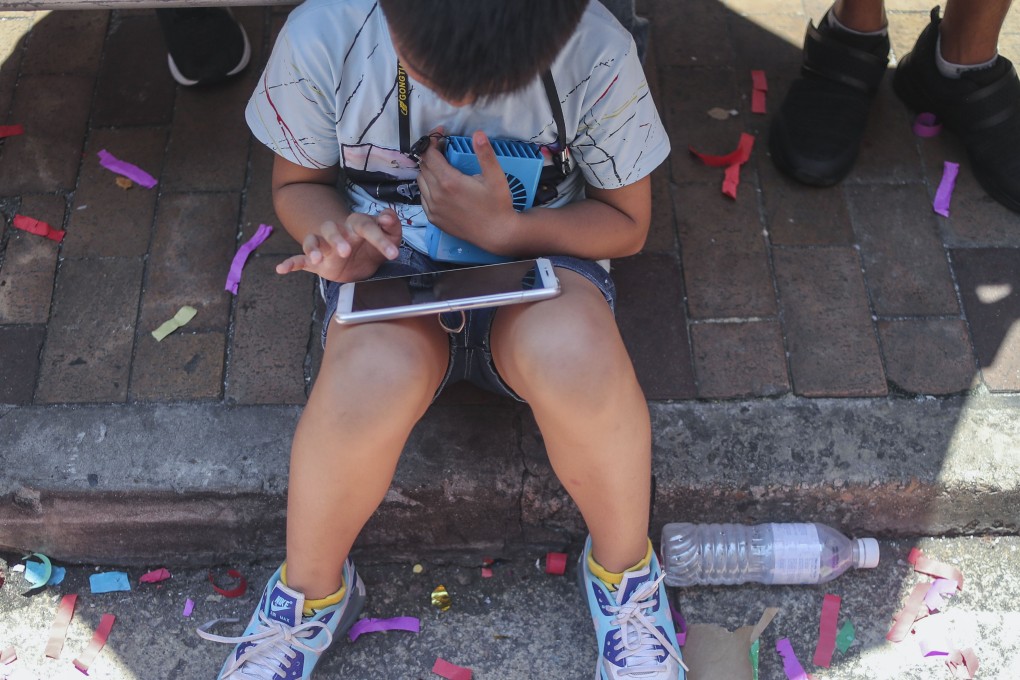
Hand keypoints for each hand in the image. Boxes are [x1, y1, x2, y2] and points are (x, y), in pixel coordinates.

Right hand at [275, 208, 401, 282]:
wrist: (360, 259)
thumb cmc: (372, 244)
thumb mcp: (389, 236)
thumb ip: (391, 226)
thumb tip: (388, 215)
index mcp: (356, 225)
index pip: (367, 227)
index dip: (380, 239)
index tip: (394, 254)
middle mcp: (337, 232)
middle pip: (331, 229)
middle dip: (336, 239)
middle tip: (345, 251)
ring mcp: (324, 246)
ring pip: (312, 241)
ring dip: (312, 249)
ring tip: (315, 259)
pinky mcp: (315, 262)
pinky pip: (299, 260)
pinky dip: (291, 264)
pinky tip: (281, 269)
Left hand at [417, 130, 518, 253]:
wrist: (496, 234)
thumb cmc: (498, 205)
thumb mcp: (496, 177)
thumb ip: (485, 154)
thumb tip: (478, 134)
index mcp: (449, 181)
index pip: (430, 155)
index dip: (433, 141)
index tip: (440, 135)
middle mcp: (436, 195)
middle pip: (424, 166)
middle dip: (431, 155)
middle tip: (443, 150)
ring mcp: (433, 208)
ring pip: (421, 181)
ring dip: (428, 171)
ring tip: (442, 168)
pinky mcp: (433, 218)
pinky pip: (423, 197)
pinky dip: (428, 188)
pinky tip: (441, 187)